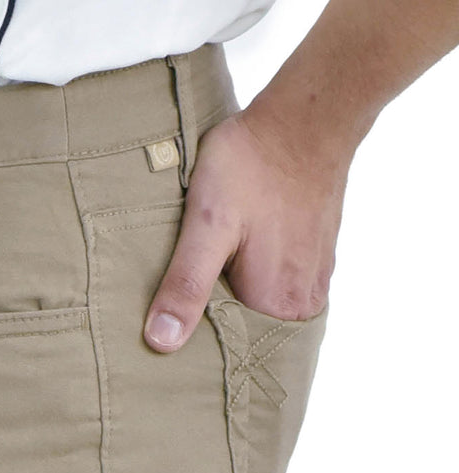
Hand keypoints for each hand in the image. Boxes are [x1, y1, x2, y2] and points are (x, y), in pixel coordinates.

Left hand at [143, 106, 347, 351]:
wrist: (304, 118)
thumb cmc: (253, 167)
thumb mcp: (206, 225)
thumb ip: (186, 286)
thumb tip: (162, 342)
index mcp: (279, 306)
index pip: (230, 354)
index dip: (195, 350)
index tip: (165, 343)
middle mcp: (302, 303)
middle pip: (245, 334)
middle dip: (210, 330)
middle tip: (171, 317)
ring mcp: (312, 280)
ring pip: (257, 311)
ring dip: (227, 303)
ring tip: (197, 289)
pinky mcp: (312, 258)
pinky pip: (273, 288)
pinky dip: (247, 284)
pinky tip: (226, 266)